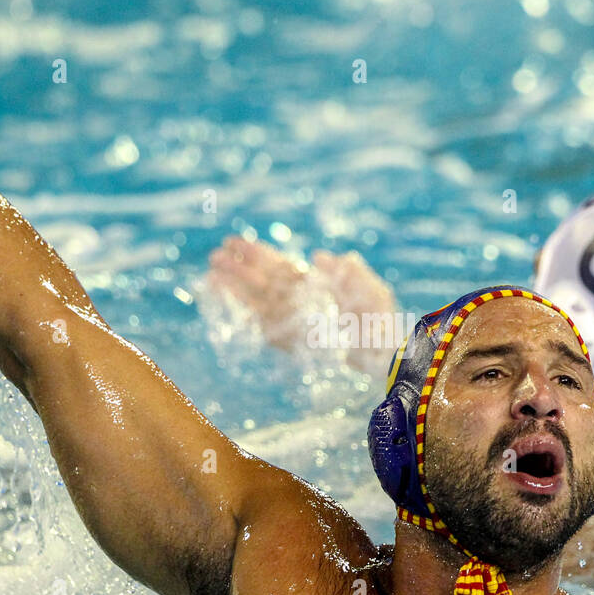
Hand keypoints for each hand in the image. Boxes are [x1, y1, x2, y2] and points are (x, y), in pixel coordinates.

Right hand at [205, 238, 399, 376]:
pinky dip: (243, 311)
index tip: (236, 242)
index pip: (281, 265)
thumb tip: (316, 256)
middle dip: (239, 267)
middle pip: (263, 279)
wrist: (382, 352)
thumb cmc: (380, 318)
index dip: (259, 254)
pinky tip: (227, 302)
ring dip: (234, 285)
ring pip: (257, 298)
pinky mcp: (289, 339)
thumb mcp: (370, 286)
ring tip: (211, 272)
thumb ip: (346, 270)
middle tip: (215, 254)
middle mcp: (300, 300)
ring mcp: (293, 319)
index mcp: (315, 284)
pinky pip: (261, 323)